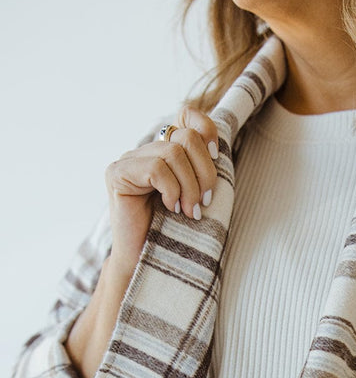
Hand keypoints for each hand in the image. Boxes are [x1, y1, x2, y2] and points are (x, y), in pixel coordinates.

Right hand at [104, 105, 219, 275]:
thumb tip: (217, 147)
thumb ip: (203, 169)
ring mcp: (128, 160)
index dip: (206, 129)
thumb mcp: (198, 195)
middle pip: (186, 136)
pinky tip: (170, 208)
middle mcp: (145, 151)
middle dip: (204, 171)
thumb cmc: (176, 232)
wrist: (146, 262)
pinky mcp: (117, 174)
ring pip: (172, 153)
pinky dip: (171, 190)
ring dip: (189, 187)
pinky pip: (155, 169)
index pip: (186, 115)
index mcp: (165, 151)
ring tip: (189, 211)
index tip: (217, 156)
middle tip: (203, 202)